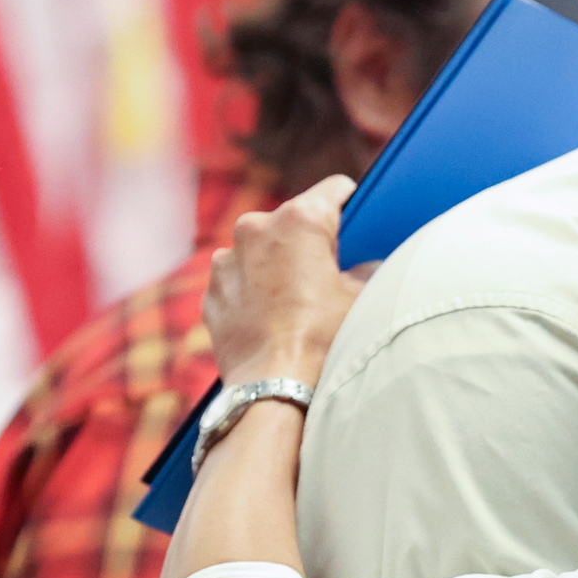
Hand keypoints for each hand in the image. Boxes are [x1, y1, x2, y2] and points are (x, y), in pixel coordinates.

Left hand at [203, 173, 370, 386]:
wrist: (274, 387)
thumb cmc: (321, 340)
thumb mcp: (361, 299)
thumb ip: (366, 269)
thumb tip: (366, 265)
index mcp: (300, 219)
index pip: (335, 190)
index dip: (351, 205)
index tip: (356, 221)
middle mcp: (256, 227)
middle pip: (293, 220)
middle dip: (309, 242)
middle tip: (327, 275)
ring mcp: (227, 258)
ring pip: (261, 249)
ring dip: (277, 265)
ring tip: (295, 301)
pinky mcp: (212, 289)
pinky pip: (238, 278)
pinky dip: (252, 290)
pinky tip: (270, 318)